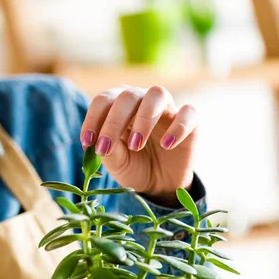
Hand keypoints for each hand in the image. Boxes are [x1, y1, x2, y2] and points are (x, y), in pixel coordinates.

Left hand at [80, 85, 197, 205]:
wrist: (159, 184)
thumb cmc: (132, 165)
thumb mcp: (115, 162)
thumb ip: (108, 150)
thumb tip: (99, 144)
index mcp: (118, 105)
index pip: (103, 101)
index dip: (93, 119)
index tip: (87, 143)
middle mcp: (141, 100)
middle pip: (128, 96)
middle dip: (114, 122)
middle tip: (106, 148)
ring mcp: (167, 108)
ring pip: (157, 94)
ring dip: (144, 119)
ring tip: (136, 145)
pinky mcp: (191, 121)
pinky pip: (189, 113)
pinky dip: (178, 127)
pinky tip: (167, 145)